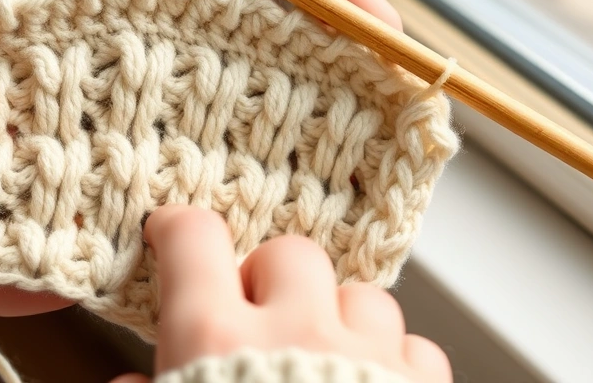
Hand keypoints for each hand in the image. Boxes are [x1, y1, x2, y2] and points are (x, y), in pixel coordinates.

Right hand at [116, 207, 451, 381]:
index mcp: (214, 342)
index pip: (194, 240)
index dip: (180, 229)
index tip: (175, 235)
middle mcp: (295, 334)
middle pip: (290, 254)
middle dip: (270, 279)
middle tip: (257, 318)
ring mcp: (367, 361)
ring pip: (363, 296)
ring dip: (341, 319)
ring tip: (325, 359)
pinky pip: (417, 348)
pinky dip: (396, 361)